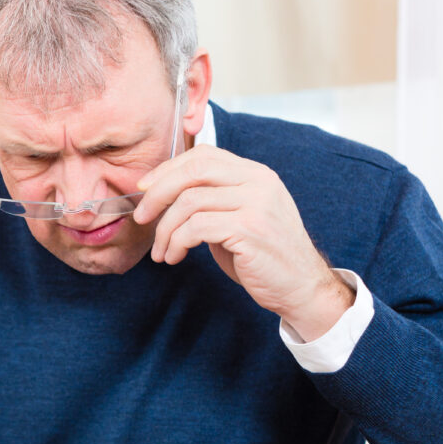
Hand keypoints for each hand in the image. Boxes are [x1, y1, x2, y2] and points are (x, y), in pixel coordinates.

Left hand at [133, 144, 352, 340]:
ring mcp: (256, 203)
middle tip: (141, 218)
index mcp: (255, 174)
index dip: (167, 169)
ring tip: (161, 252)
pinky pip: (196, 227)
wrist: (300, 287)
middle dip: (158, 194)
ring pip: (189, 202)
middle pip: (193, 172)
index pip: (203, 156)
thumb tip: (161, 193)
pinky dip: (176, 243)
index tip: (144, 189)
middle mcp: (258, 182)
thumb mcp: (238, 217)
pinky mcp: (249, 228)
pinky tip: (175, 257)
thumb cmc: (262, 256)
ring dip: (165, 230)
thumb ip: (212, 200)